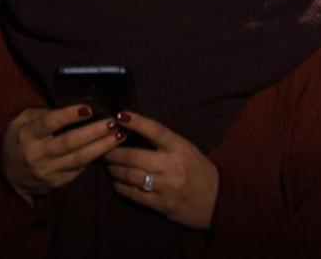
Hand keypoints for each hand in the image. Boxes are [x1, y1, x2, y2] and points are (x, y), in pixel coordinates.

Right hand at [0, 105, 123, 198]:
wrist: (8, 176)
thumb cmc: (20, 140)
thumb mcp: (23, 121)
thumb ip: (42, 113)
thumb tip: (72, 106)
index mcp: (27, 135)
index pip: (49, 123)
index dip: (69, 115)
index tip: (89, 108)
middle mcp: (36, 154)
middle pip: (70, 142)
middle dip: (95, 132)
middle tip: (113, 122)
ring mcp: (47, 171)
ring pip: (80, 158)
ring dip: (103, 146)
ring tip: (120, 135)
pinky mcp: (57, 183)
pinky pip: (80, 169)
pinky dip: (96, 158)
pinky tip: (111, 149)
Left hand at [102, 111, 219, 229]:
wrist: (218, 200)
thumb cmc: (199, 170)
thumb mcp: (187, 150)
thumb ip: (164, 142)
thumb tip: (133, 131)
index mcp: (181, 148)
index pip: (156, 131)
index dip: (138, 122)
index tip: (120, 115)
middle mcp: (173, 166)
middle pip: (134, 156)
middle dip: (113, 152)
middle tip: (102, 148)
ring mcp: (167, 187)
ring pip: (129, 176)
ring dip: (113, 169)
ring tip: (107, 165)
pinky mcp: (161, 205)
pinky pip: (133, 194)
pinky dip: (120, 186)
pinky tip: (116, 182)